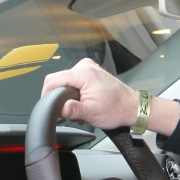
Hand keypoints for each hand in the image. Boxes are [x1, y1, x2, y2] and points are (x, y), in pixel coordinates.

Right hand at [41, 58, 179, 136]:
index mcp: (83, 73)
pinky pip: (74, 82)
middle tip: (71, 111)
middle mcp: (85, 66)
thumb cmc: (117, 109)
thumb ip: (72, 110)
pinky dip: (75, 93)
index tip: (48, 105)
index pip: (53, 79)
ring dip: (69, 97)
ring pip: (66, 82)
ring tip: (81, 108)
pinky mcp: (90, 73)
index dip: (47, 94)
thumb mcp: (92, 113)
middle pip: (59, 81)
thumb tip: (59, 108)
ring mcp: (88, 68)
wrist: (132, 107)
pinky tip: (84, 102)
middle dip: (61, 97)